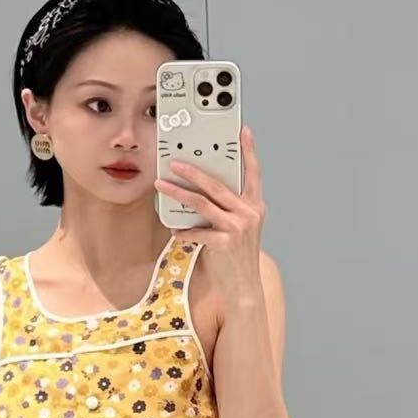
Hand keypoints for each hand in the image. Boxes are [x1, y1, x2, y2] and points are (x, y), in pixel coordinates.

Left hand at [154, 124, 264, 305]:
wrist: (244, 286)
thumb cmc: (237, 256)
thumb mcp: (239, 228)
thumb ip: (228, 209)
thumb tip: (200, 191)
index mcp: (255, 206)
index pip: (254, 173)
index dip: (249, 151)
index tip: (243, 131)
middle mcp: (249, 213)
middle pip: (217, 185)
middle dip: (193, 171)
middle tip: (175, 162)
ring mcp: (238, 228)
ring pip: (203, 203)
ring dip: (178, 193)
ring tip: (162, 185)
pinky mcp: (225, 243)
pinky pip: (197, 231)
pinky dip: (183, 231)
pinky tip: (174, 230)